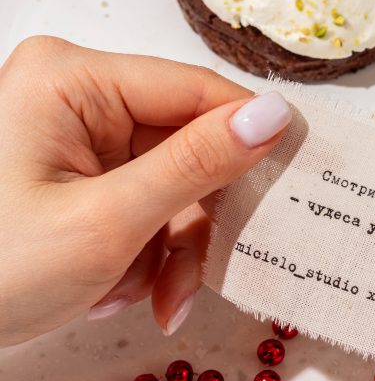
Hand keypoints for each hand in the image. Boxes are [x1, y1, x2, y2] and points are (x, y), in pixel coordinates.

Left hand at [0, 36, 290, 345]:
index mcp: (72, 78)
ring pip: (171, 188)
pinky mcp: (77, 176)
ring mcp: (75, 138)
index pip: (195, 91)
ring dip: (168, 252)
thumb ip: (197, 165)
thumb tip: (274, 116)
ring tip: (146, 301)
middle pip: (187, 148)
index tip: (295, 186)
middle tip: (195, 282)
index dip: (250, 140)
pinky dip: (143, 256)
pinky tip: (115, 294)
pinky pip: (143, 207)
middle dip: (192, 225)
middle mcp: (76, 95)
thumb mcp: (108, 223)